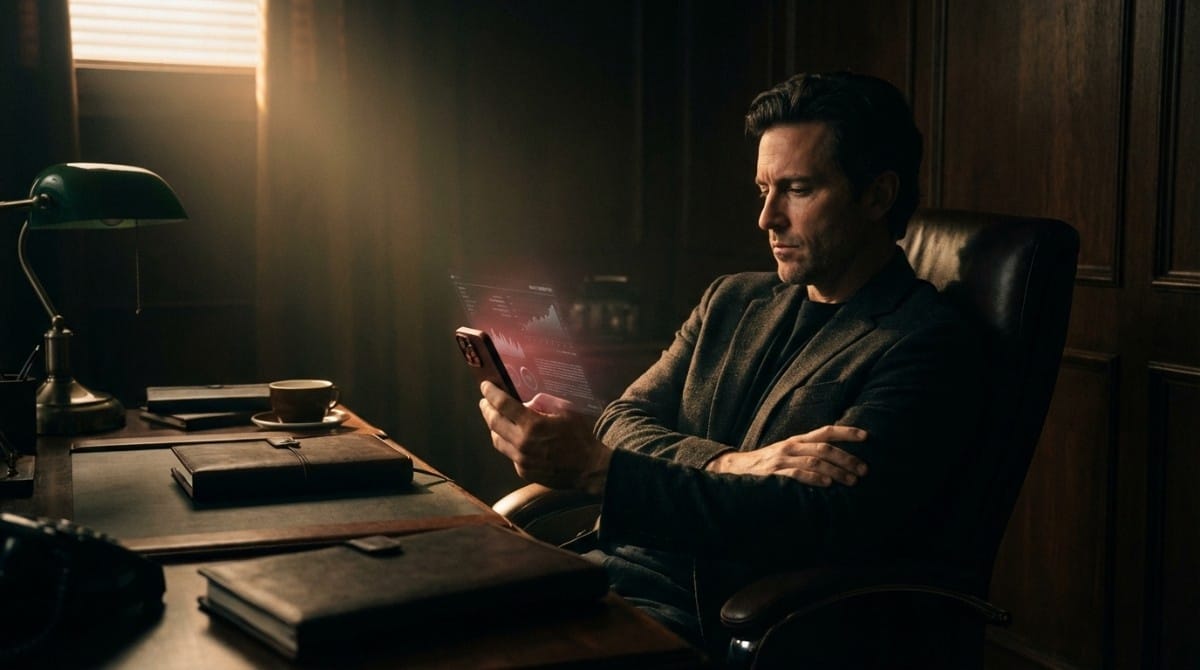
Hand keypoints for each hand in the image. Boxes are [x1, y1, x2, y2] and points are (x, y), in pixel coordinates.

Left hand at [477, 382, 612, 494]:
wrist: (589, 469)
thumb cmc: (581, 437)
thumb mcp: (566, 410)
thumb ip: (544, 402)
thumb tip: (527, 403)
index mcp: (533, 425)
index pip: (503, 405)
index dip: (491, 393)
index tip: (485, 385)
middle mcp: (522, 443)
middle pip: (494, 422)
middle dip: (486, 409)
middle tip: (484, 401)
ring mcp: (521, 460)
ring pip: (497, 440)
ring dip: (493, 427)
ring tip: (494, 419)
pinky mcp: (524, 472)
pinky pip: (509, 454)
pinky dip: (508, 443)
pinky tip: (514, 438)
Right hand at [705, 425, 868, 485]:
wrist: (736, 469)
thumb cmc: (768, 464)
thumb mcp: (788, 453)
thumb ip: (808, 453)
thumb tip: (838, 460)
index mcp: (797, 440)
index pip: (826, 431)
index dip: (846, 432)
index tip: (866, 436)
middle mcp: (792, 446)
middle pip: (824, 448)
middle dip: (847, 458)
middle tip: (864, 470)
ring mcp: (782, 459)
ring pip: (815, 461)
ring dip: (836, 470)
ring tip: (851, 481)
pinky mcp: (774, 473)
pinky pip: (797, 473)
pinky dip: (814, 478)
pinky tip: (827, 484)